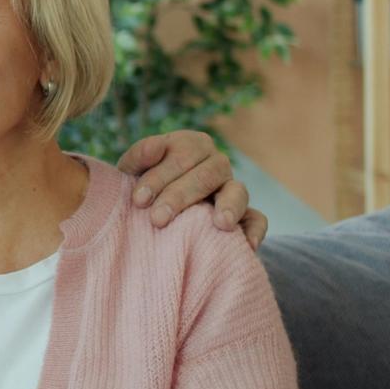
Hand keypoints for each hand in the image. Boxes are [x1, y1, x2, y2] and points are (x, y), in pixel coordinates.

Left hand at [117, 131, 268, 249]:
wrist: (150, 215)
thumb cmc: (141, 188)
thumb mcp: (132, 170)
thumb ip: (139, 156)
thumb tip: (155, 146)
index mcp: (191, 145)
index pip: (182, 154)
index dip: (160, 176)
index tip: (138, 200)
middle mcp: (216, 163)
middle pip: (207, 174)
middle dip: (180, 196)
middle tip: (157, 220)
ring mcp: (232, 188)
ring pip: (238, 191)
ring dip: (229, 206)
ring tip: (220, 224)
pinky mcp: (244, 215)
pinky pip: (257, 219)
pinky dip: (255, 230)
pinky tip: (247, 244)